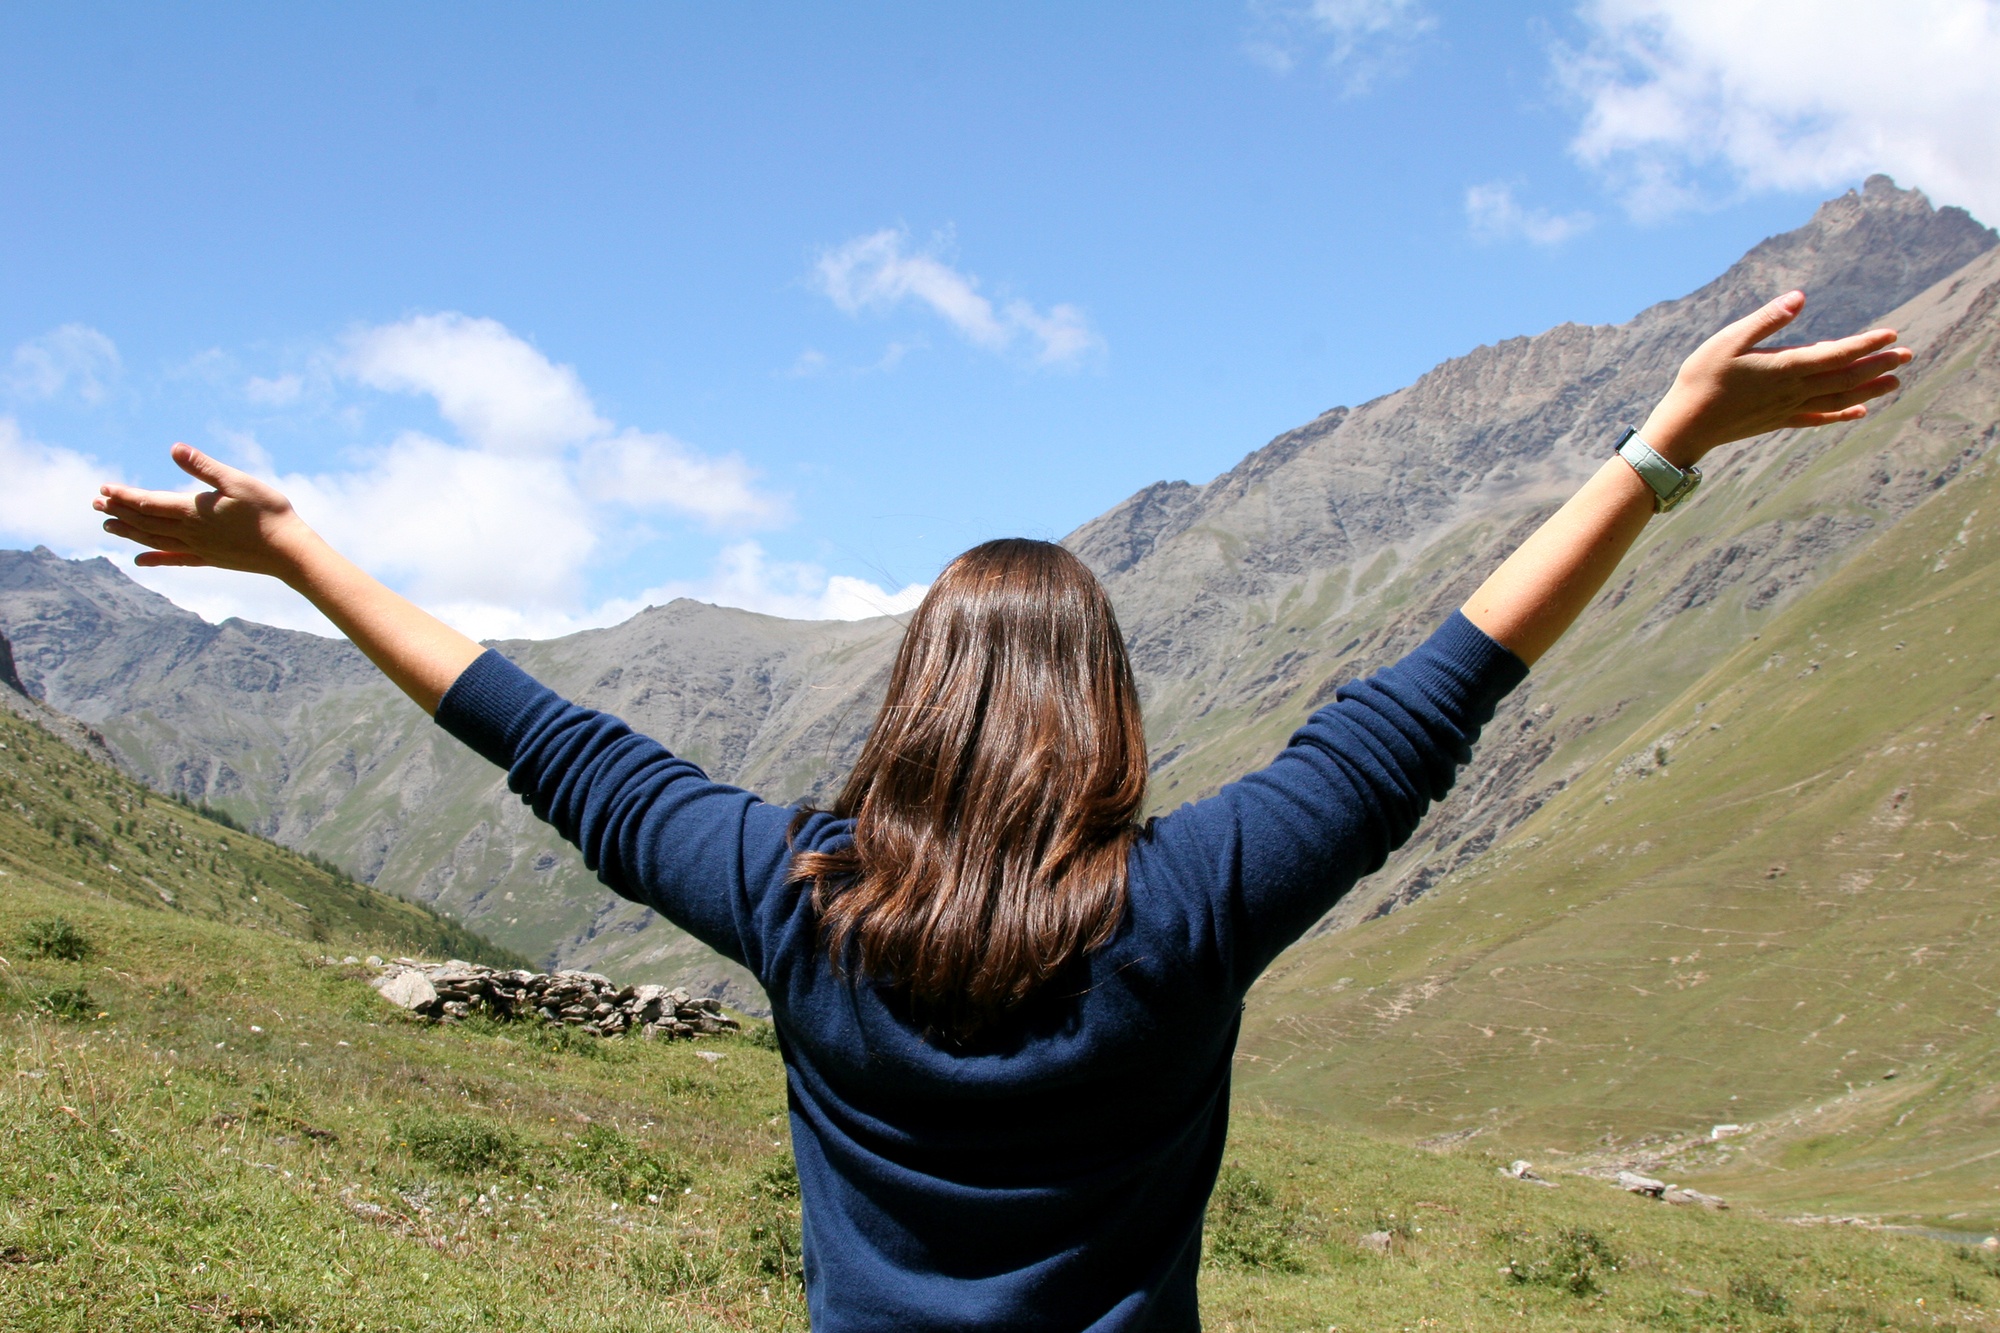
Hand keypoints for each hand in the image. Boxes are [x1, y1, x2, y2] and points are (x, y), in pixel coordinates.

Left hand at [94, 443, 316, 579]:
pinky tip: (140, 560)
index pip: (149, 502)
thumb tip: (175, 448)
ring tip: (109, 527)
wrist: (288, 551)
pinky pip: (174, 559)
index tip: (103, 489)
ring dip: (130, 533)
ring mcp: (198, 548)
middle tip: (96, 505)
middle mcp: (190, 532)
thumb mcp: (238, 481)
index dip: (124, 496)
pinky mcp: (209, 559)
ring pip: (154, 540)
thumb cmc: (268, 512)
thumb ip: (204, 467)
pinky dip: (154, 558)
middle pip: (145, 522)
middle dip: (120, 512)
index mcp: (194, 510)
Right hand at [1639, 291, 1911, 466]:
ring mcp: (1787, 408)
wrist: (1686, 427)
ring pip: (1838, 398)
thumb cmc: (1701, 379)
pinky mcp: (1777, 421)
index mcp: (1785, 367)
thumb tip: (1800, 298)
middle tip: (1908, 355)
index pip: (1836, 354)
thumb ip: (1766, 320)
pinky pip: (1818, 418)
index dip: (1866, 344)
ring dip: (1869, 389)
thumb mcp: (1728, 340)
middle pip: (1845, 377)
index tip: (1892, 334)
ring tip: (1895, 382)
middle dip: (1878, 365)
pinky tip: (1858, 412)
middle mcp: (1793, 390)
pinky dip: (1841, 414)